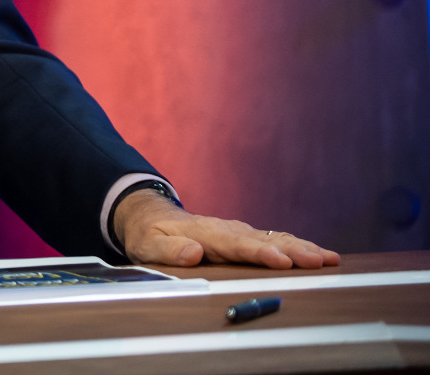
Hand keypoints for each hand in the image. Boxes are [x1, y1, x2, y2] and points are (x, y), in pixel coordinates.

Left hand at [114, 191, 339, 270]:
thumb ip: (169, 250)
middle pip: (264, 241)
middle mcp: (227, 231)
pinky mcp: (244, 239)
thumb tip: (193, 252)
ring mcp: (238, 233)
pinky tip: (318, 256)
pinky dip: (297, 247)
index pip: (237, 245)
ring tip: (330, 259)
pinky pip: (274, 241)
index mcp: (206, 234)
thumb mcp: (148, 245)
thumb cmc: (150, 235)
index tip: (281, 261)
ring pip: (275, 239)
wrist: (151, 217)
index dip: (260, 253)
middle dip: (293, 251)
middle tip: (321, 261)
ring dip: (302, 248)